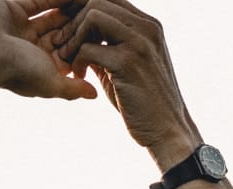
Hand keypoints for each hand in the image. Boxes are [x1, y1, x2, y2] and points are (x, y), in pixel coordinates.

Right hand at [0, 0, 98, 100]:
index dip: (88, 44)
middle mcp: (33, 46)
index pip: (71, 52)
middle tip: (104, 14)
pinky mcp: (14, 7)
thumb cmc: (17, 72)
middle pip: (65, 32)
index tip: (108, 36)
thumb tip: (96, 96)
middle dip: (83, 24)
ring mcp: (23, 26)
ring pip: (54, 14)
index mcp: (41, 65)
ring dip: (72, 8)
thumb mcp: (51, 83)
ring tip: (94, 1)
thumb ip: (73, 88)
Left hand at [51, 0, 202, 168]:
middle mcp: (147, 28)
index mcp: (149, 25)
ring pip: (92, 16)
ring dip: (73, 37)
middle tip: (64, 46)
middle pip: (97, 1)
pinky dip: (76, 61)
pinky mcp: (128, 63)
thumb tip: (82, 34)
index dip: (82, 9)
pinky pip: (88, 48)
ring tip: (69, 59)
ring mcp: (139, 43)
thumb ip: (110, 45)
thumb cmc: (145, 102)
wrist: (168, 131)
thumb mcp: (129, 65)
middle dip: (73, 22)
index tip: (69, 29)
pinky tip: (78, 76)